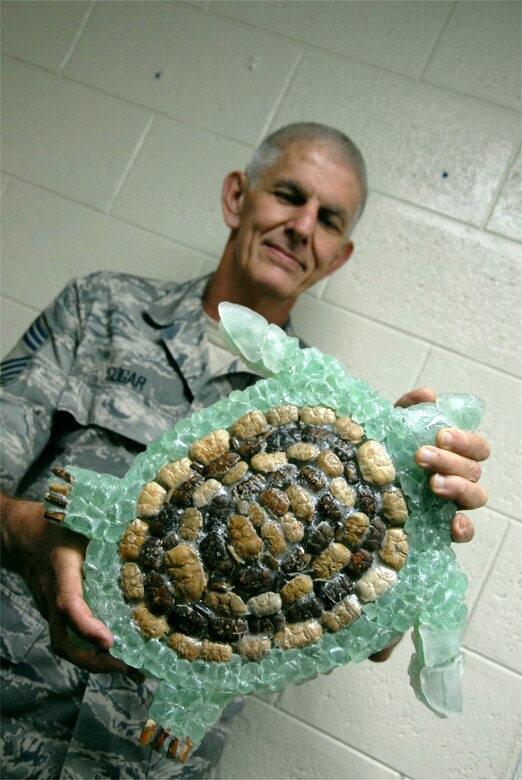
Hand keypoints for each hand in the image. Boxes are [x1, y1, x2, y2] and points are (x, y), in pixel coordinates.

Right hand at [1, 493, 143, 679]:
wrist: (23, 535)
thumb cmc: (58, 524)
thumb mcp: (83, 522)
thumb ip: (109, 527)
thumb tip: (148, 525)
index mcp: (62, 569)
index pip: (70, 604)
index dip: (87, 627)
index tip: (109, 642)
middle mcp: (53, 596)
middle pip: (65, 642)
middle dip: (96, 661)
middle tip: (130, 669)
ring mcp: (51, 609)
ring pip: (67, 645)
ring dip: (97, 662)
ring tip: (134, 672)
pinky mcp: (55, 613)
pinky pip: (70, 638)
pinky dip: (92, 650)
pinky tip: (121, 655)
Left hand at [394, 388, 489, 542]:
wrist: (360, 482)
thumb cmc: (385, 452)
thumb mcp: (392, 428)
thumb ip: (409, 409)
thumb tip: (428, 395)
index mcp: (454, 453)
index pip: (476, 447)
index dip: (465, 440)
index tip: (440, 435)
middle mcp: (459, 477)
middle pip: (473, 470)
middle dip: (450, 461)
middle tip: (421, 456)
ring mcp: (453, 503)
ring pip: (475, 497)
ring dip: (458, 488)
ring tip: (434, 484)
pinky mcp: (441, 527)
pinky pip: (465, 532)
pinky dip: (464, 528)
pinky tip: (454, 523)